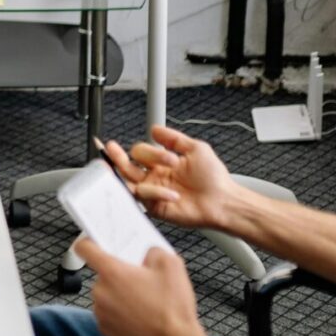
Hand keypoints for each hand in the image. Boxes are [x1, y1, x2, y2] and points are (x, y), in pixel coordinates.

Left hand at [79, 240, 221, 335]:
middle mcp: (101, 292)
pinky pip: (110, 314)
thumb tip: (147, 253)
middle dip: (119, 275)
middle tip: (140, 280)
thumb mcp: (171, 264)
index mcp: (112, 272)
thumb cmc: (172, 308)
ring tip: (145, 302)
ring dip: (120, 296)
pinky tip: (141, 316)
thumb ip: (153, 250)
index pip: (85, 248)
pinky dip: (121, 314)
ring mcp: (101, 313)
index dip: (90, 242)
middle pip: (102, 275)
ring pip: (107, 295)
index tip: (96, 243)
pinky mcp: (106, 330)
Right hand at [100, 126, 239, 231]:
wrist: (224, 201)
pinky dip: (156, 192)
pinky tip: (172, 193)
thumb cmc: (214, 178)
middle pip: (127, 165)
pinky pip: (146, 197)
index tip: (169, 155)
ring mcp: (153, 191)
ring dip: (123, 174)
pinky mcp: (156, 207)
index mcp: (161, 162)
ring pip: (128, 182)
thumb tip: (155, 128)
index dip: (149, 151)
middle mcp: (154, 176)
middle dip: (117, 156)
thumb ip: (174, 138)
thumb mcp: (196, 149)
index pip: (140, 152)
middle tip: (111, 148)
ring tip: (125, 169)